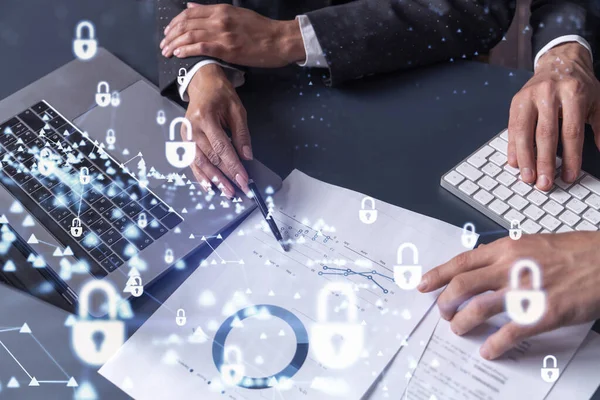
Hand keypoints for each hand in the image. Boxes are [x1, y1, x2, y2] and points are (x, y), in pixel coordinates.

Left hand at [160, 3, 305, 66]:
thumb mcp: (236, 14)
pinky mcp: (226, 49)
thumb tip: (192, 7)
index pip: (189, 13)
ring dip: (174, 44)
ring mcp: (222, 34)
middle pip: (186, 24)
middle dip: (170, 34)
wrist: (279, 40)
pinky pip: (200, 47)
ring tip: (167, 51)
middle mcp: (218, 19)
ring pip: (190, 35)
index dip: (175, 22)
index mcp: (221, 10)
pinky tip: (179, 54)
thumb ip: (213, 12)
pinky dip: (187, 50)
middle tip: (163, 44)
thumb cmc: (261, 30)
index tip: (168, 31)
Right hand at [185, 64, 250, 196]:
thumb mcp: (237, 110)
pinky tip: (209, 186)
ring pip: (200, 163)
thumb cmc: (220, 94)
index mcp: (206, 117)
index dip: (233, 165)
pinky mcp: (184, 140)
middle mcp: (193, 128)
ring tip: (226, 192)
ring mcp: (186, 135)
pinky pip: (192, 161)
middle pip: (210, 158)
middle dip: (226, 176)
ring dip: (214, 180)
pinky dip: (201, 175)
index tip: (243, 179)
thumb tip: (247, 156)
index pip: (222, 147)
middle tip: (238, 190)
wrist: (202, 84)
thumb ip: (242, 134)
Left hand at [418, 232, 599, 359]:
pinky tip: (489, 350)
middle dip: (445, 303)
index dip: (437, 275)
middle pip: (461, 286)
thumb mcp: (530, 243)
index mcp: (505, 249)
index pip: (460, 262)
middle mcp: (509, 267)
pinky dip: (495, 344)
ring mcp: (524, 290)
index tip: (423, 284)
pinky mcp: (542, 313)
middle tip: (443, 313)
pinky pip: (510, 332)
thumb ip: (503, 254)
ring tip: (458, 330)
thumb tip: (481, 265)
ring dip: (463, 323)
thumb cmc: (573, 251)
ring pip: (478, 309)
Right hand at [507, 42, 599, 190]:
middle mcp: (549, 93)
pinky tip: (515, 162)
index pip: (571, 132)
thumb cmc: (578, 85)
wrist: (559, 60)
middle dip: (544, 162)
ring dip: (525, 158)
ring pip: (524, 132)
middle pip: (546, 134)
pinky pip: (512, 127)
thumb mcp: (596, 102)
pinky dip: (512, 147)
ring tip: (527, 177)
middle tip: (544, 183)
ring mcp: (529, 96)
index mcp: (574, 93)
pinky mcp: (516, 101)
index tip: (569, 177)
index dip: (570, 157)